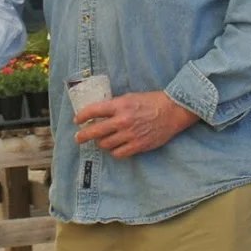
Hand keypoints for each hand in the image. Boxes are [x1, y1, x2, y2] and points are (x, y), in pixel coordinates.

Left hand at [74, 91, 198, 158]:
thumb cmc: (152, 101)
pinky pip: (118, 153)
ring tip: (102, 140)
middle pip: (95, 131)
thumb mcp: (130, 97)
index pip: (93, 111)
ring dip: (101, 143)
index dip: (82, 116)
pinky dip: (114, 151)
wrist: (172, 111)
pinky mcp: (138, 146)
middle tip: (78, 138)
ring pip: (105, 144)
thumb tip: (100, 113)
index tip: (77, 121)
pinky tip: (114, 147)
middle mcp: (122, 121)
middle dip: (82, 136)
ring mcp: (130, 135)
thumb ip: (115, 105)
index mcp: (120, 105)